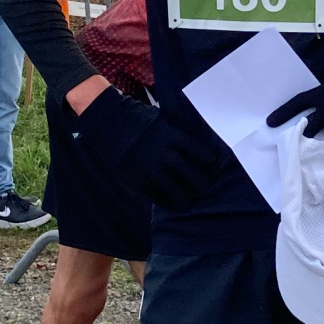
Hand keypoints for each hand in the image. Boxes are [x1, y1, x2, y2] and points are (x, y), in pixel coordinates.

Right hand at [71, 84, 221, 209]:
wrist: (110, 123)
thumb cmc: (140, 121)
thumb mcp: (161, 120)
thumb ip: (176, 134)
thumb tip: (196, 147)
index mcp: (170, 135)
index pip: (196, 150)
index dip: (207, 160)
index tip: (213, 165)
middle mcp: (161, 151)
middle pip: (187, 172)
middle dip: (199, 182)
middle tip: (205, 187)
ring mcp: (148, 166)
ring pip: (171, 187)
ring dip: (182, 197)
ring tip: (187, 202)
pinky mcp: (136, 177)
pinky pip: (153, 193)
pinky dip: (163, 200)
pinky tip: (169, 203)